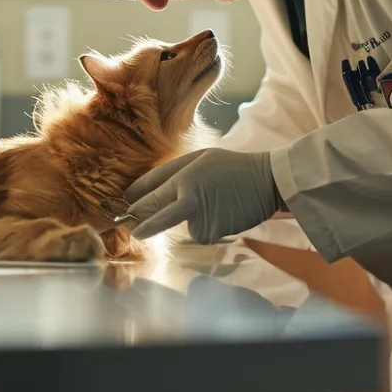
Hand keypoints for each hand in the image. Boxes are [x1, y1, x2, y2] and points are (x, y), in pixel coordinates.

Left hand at [122, 148, 282, 243]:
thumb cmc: (232, 167)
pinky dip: (207, 227)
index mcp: (184, 174)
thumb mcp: (201, 158)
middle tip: (131, 228)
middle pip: (154, 212)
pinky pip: (199, 233)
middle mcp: (187, 195)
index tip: (125, 205)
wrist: (267, 181)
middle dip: (140, 221)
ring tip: (214, 203)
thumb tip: (151, 192)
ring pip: (180, 226)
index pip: (150, 189)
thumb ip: (176, 173)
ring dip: (189, 220)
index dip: (135, 199)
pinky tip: (222, 214)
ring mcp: (199, 215)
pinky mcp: (211, 231)